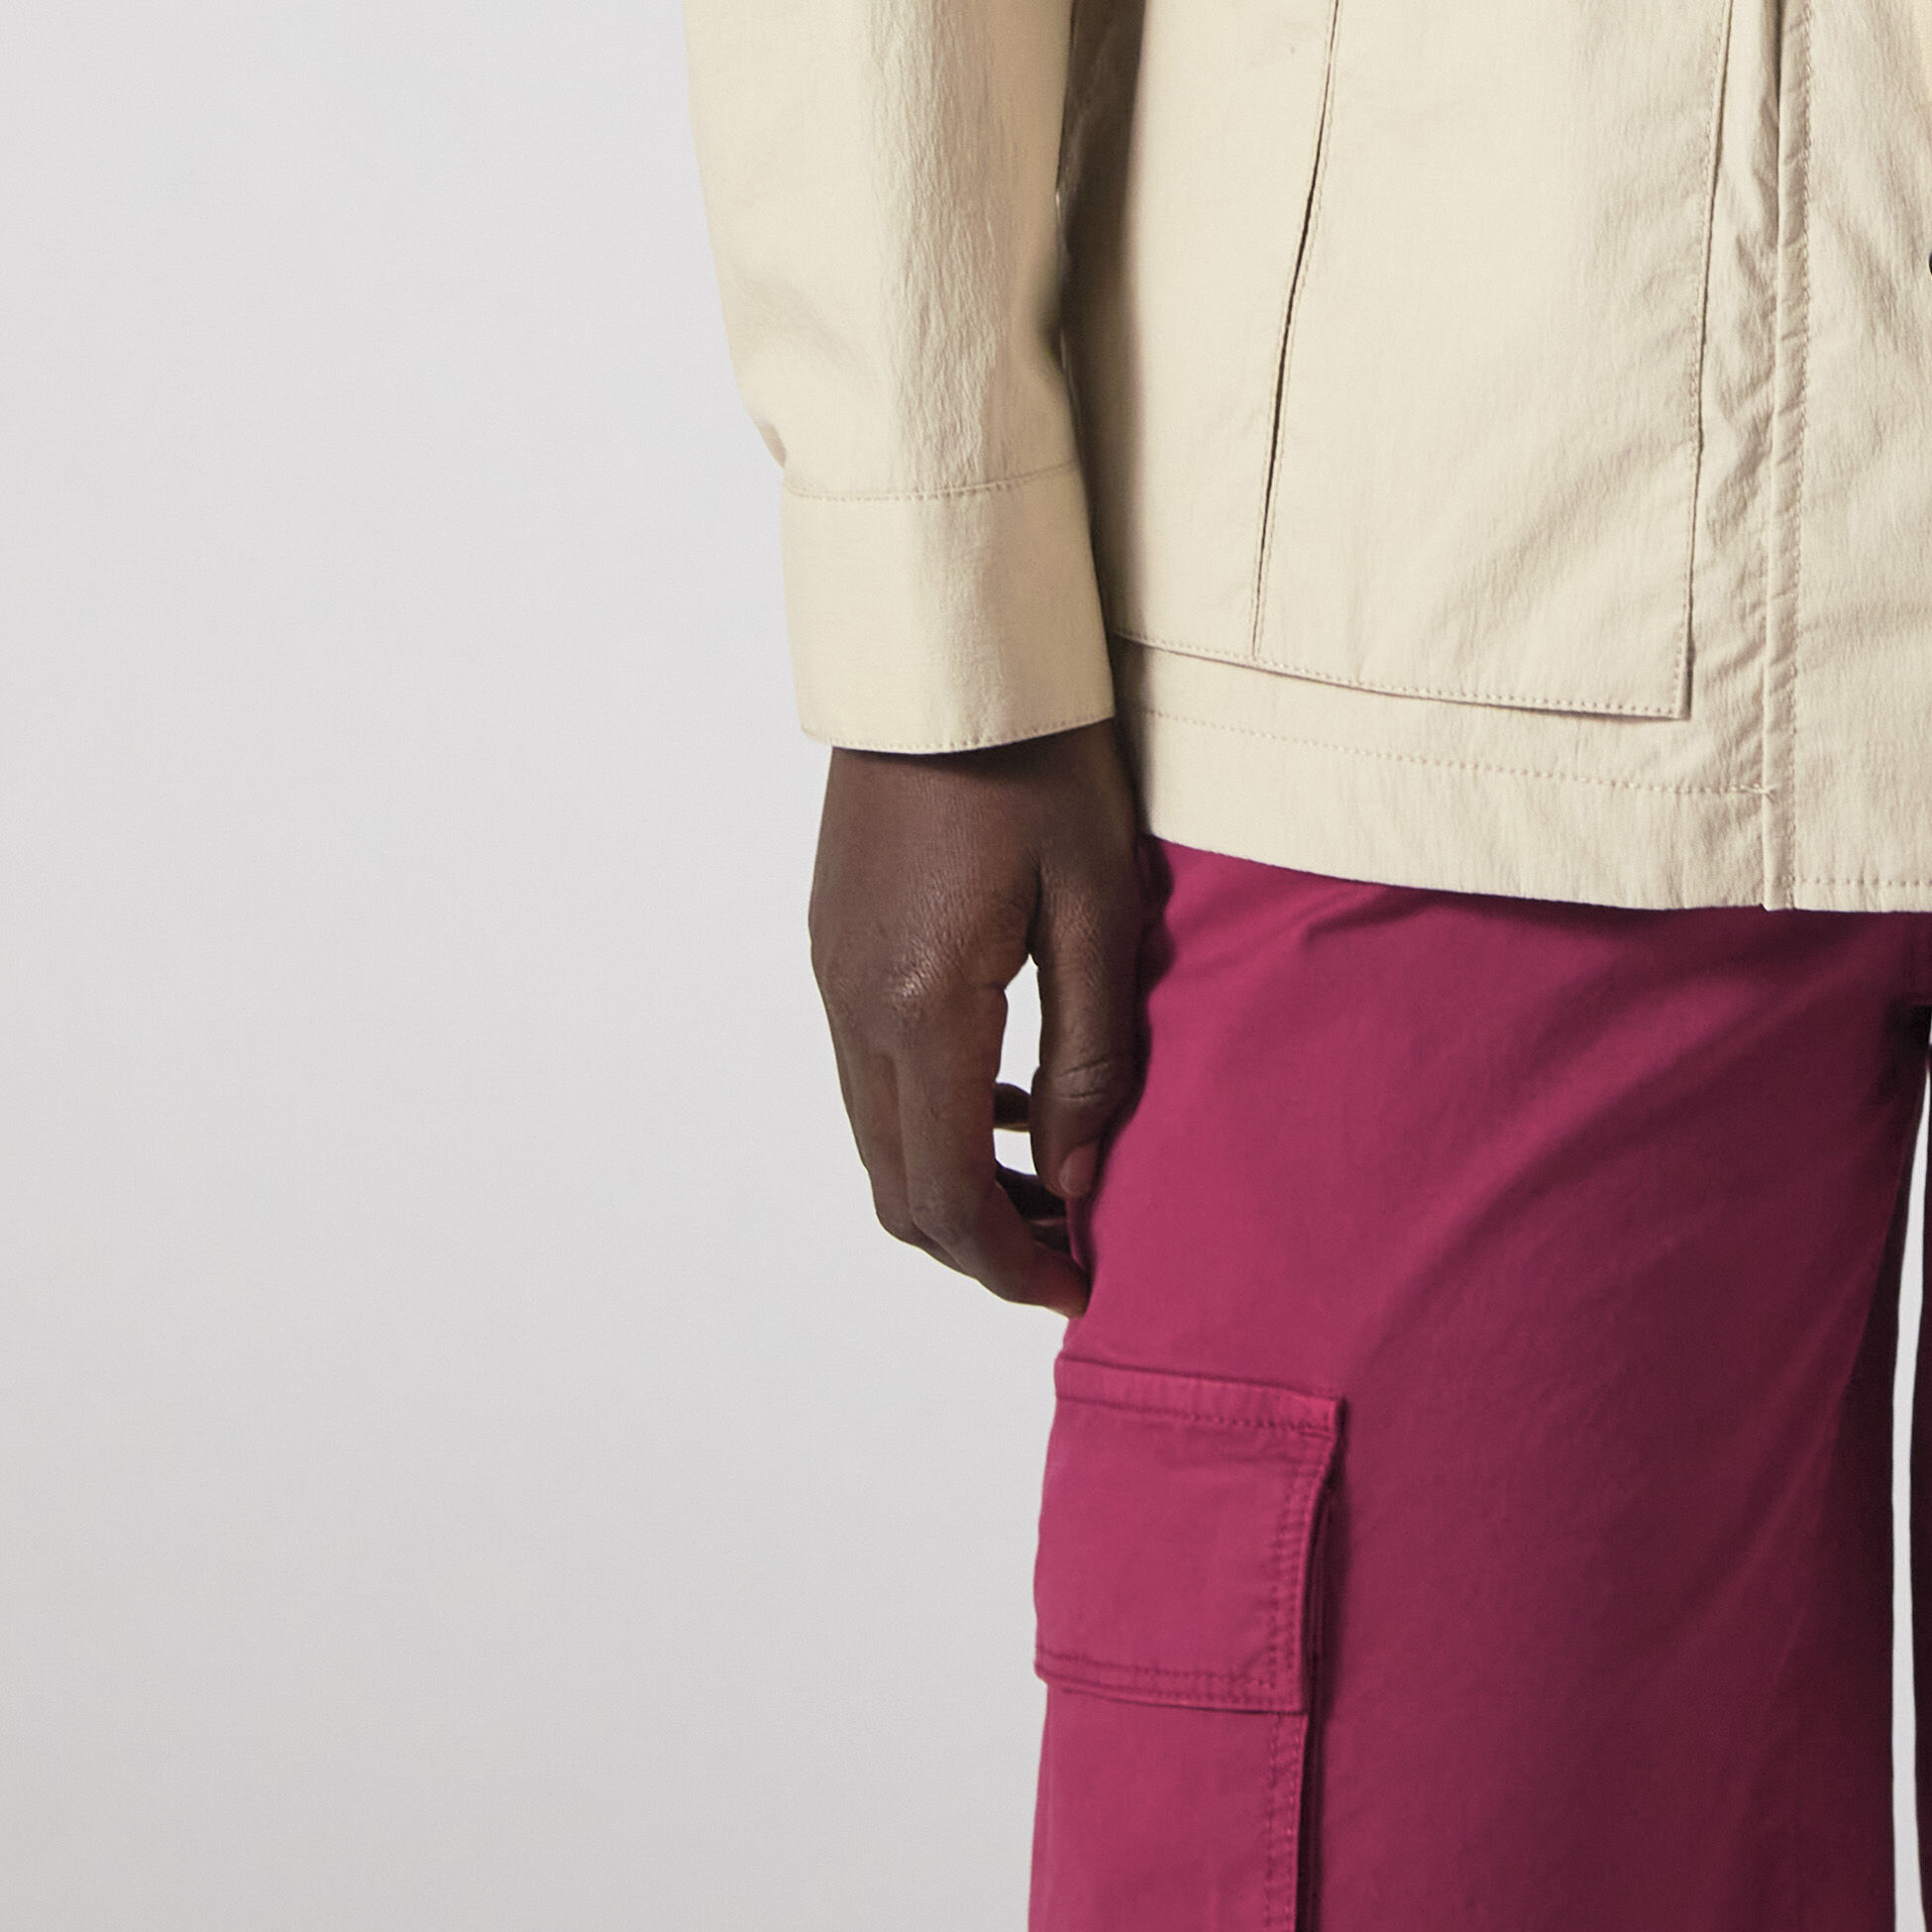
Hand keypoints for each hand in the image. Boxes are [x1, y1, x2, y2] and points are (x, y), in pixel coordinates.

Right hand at [807, 720, 1149, 1312]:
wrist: (949, 645)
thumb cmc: (1043, 756)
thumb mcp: (1098, 901)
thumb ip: (1090, 1052)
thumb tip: (1077, 1180)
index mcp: (922, 1004)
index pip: (945, 1196)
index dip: (1011, 1265)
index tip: (1080, 1287)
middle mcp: (855, 1004)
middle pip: (897, 1187)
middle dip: (979, 1244)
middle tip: (1070, 1253)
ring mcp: (833, 972)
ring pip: (876, 1136)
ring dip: (952, 1183)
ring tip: (1052, 1183)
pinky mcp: (835, 940)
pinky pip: (870, 1071)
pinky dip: (929, 1117)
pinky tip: (1009, 1094)